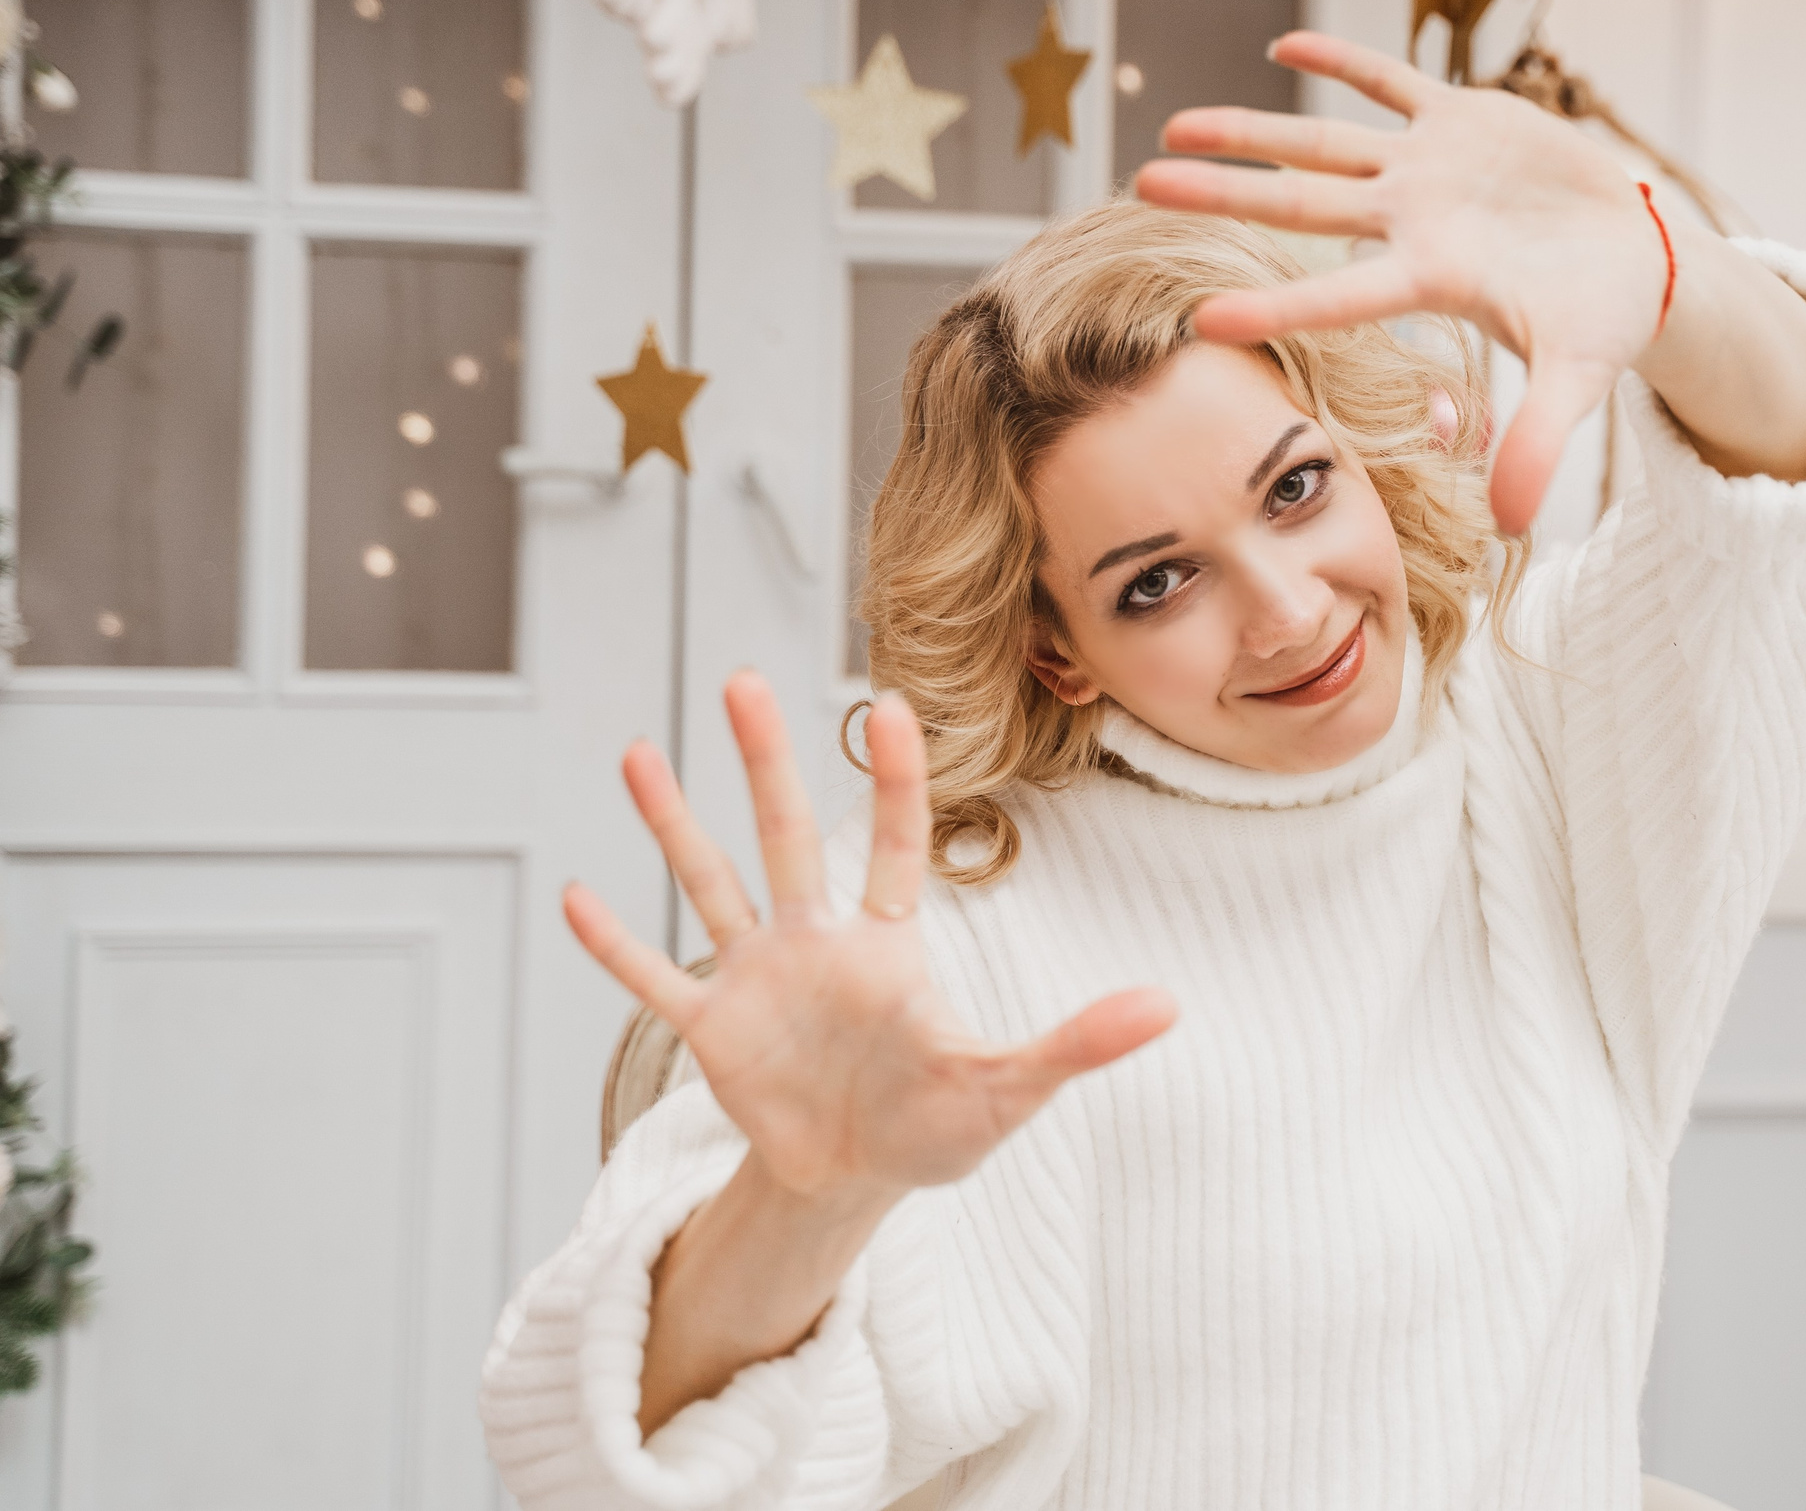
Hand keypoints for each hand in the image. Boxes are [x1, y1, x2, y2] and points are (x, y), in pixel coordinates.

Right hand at [564, 673, 1177, 1204]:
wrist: (856, 1183)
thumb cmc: (936, 1126)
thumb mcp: (1010, 1088)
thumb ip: (1077, 1042)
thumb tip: (1169, 1007)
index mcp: (889, 946)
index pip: (896, 845)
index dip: (897, 780)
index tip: (893, 705)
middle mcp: (817, 942)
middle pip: (788, 835)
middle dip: (767, 761)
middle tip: (744, 679)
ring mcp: (758, 980)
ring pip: (712, 882)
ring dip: (674, 823)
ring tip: (639, 753)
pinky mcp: (713, 1031)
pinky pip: (657, 979)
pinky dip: (618, 944)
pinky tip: (580, 895)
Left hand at [1132, 30, 1670, 533]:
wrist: (1636, 258)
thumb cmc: (1604, 318)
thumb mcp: (1580, 376)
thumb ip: (1540, 442)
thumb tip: (1512, 524)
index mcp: (1433, 278)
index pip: (1341, 296)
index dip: (1276, 306)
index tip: (1199, 318)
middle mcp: (1413, 222)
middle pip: (1301, 206)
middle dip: (1225, 194)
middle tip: (1142, 185)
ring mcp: (1429, 169)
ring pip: (1325, 143)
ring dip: (1253, 131)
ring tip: (1174, 126)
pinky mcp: (1460, 120)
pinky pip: (1392, 80)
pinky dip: (1343, 62)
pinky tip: (1283, 47)